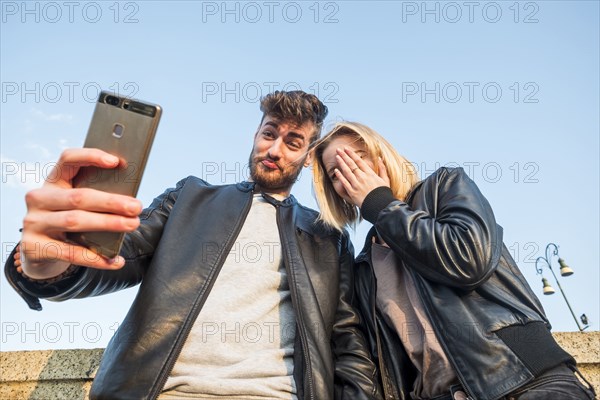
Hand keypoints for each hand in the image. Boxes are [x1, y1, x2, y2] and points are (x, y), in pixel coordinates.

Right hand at [19, 148, 142, 278]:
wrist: (39, 252)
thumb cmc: (69, 221)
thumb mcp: (77, 205)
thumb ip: (96, 197)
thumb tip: (129, 201)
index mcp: (53, 181)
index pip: (68, 159)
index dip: (91, 156)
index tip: (116, 161)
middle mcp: (39, 198)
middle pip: (79, 197)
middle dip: (111, 202)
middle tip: (137, 207)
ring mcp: (33, 223)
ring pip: (75, 221)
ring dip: (108, 224)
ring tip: (132, 225)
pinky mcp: (33, 247)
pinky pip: (71, 252)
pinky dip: (97, 258)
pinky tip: (116, 260)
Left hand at [334, 147, 390, 207]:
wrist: (380, 206)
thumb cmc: (383, 193)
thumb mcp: (386, 180)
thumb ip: (382, 168)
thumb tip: (380, 158)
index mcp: (370, 174)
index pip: (359, 161)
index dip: (352, 154)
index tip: (347, 149)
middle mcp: (362, 177)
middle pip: (351, 164)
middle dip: (344, 156)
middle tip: (338, 149)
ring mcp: (356, 184)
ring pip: (347, 171)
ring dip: (341, 163)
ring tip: (337, 157)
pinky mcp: (352, 192)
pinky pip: (344, 182)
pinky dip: (340, 176)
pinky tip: (336, 171)